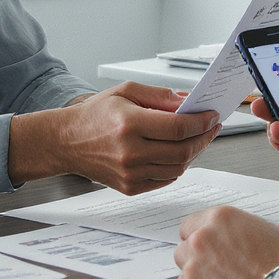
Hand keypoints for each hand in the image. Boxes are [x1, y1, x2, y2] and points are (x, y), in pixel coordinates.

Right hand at [9, 82, 219, 193]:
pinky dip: (178, 166)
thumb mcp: (126, 91)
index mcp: (129, 124)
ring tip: (197, 138)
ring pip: (178, 167)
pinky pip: (166, 179)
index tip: (212, 116)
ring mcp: (130, 174)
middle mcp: (130, 152)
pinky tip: (178, 152)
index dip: (201, 122)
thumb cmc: (94, 115)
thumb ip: (159, 95)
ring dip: (193, 152)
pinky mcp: (130, 187)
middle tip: (212, 127)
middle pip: (182, 150)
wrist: (66, 142)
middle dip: (204, 137)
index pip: (178, 127)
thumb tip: (188, 102)